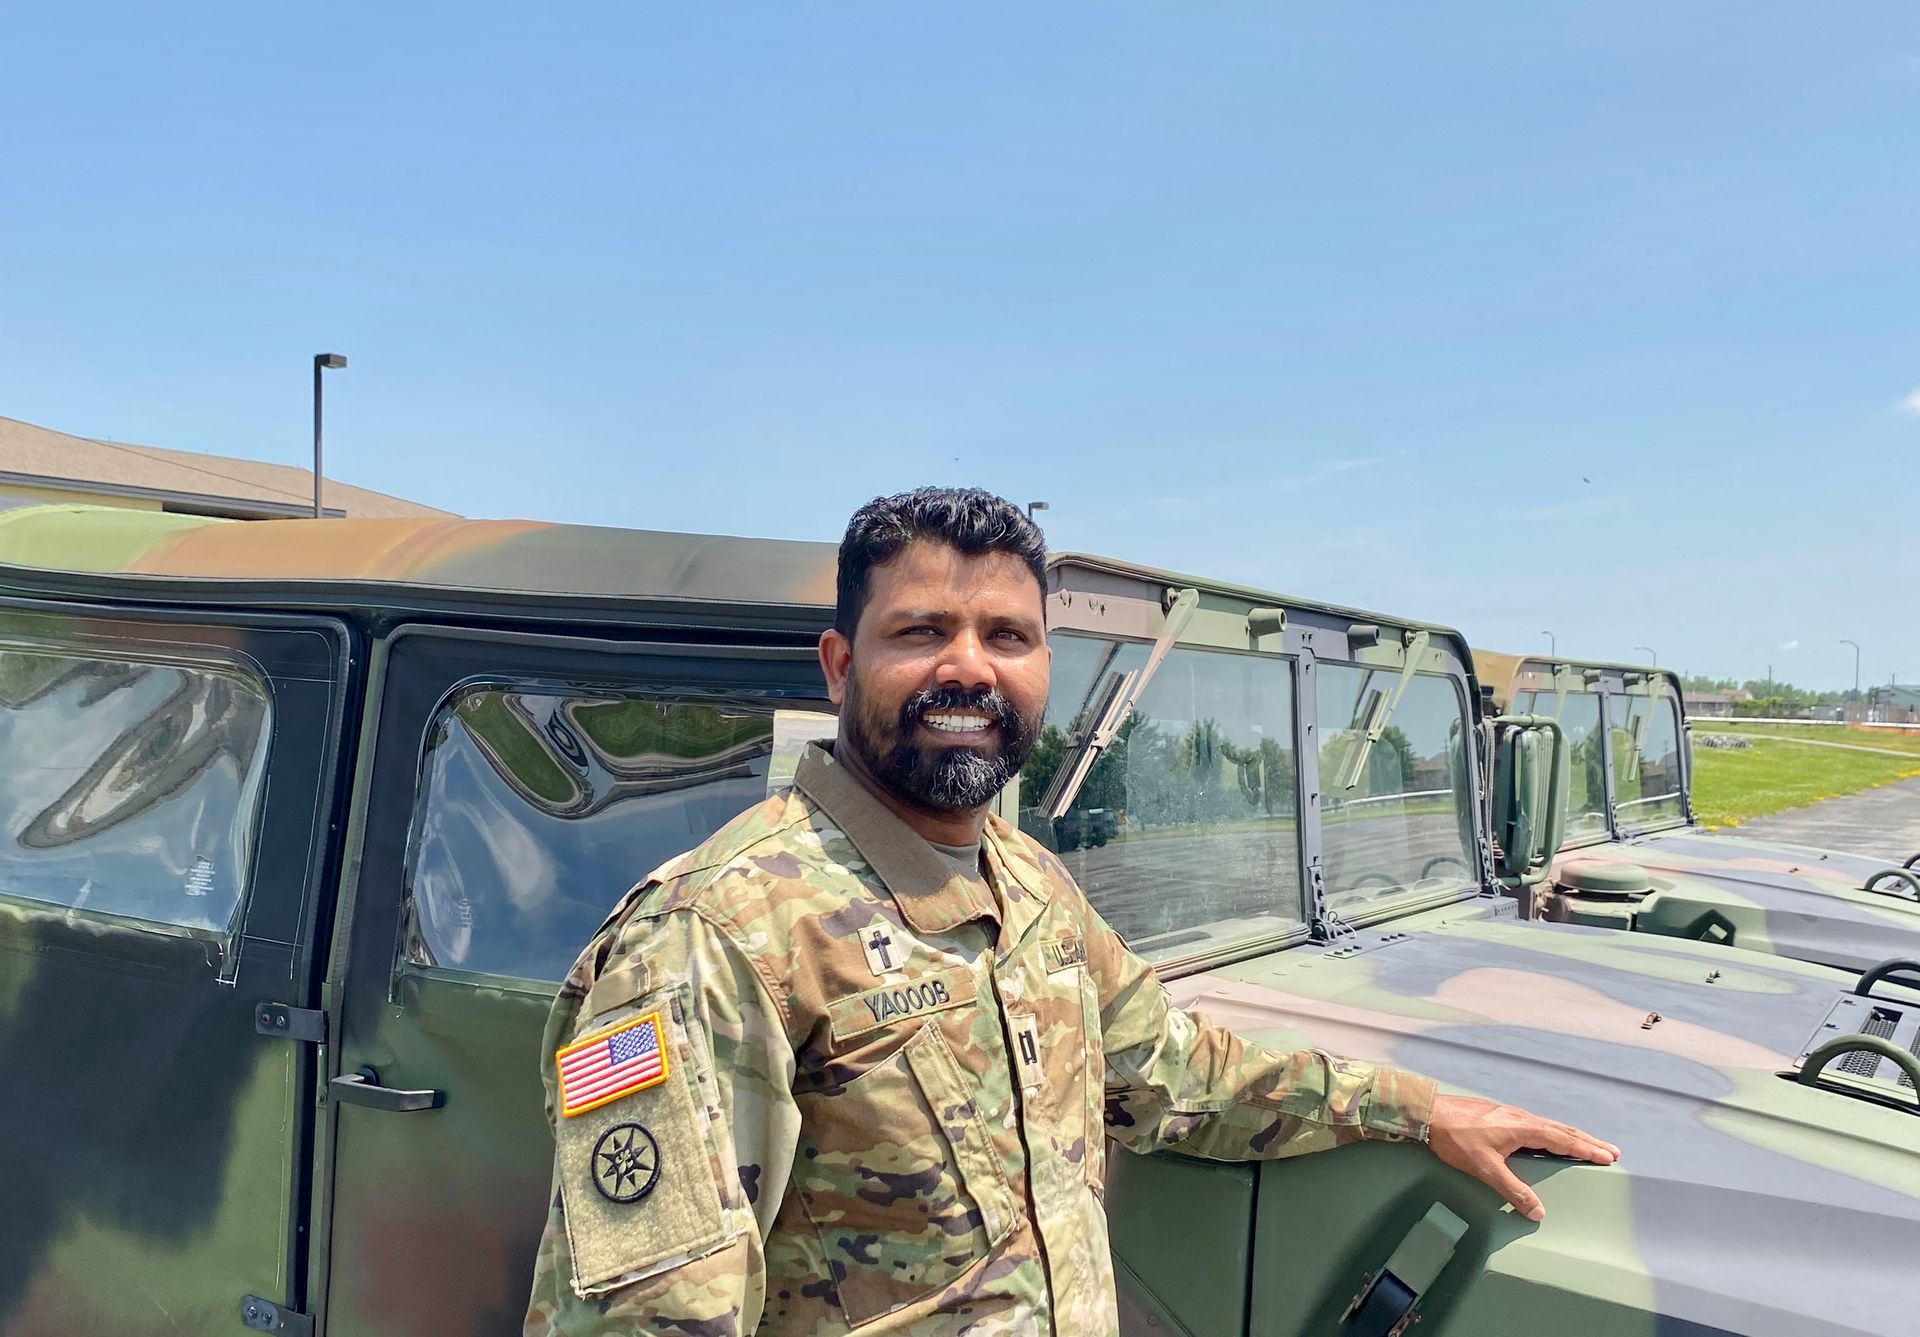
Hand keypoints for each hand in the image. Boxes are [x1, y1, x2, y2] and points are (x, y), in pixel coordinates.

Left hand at [1424, 1095, 1618, 1220]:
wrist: (1427, 1112)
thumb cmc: (1455, 1139)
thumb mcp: (1486, 1168)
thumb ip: (1513, 1190)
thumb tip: (1538, 1211)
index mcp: (1523, 1127)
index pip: (1563, 1140)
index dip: (1586, 1149)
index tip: (1608, 1156)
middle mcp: (1521, 1117)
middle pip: (1562, 1130)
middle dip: (1587, 1141)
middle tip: (1611, 1151)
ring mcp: (1510, 1114)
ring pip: (1549, 1125)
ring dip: (1571, 1135)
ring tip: (1587, 1144)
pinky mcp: (1499, 1115)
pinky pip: (1536, 1124)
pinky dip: (1552, 1131)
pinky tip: (1549, 1137)